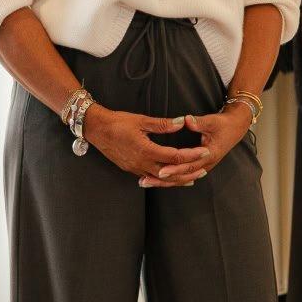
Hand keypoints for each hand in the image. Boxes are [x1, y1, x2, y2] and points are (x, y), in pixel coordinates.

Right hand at [82, 104, 212, 185]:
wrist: (96, 130)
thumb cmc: (118, 122)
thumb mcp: (141, 120)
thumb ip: (163, 124)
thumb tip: (182, 122)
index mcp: (146, 150)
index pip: (175, 156)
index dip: (191, 155)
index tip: (204, 151)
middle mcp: (142, 163)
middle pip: (171, 174)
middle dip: (189, 172)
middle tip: (204, 170)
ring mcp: (136, 169)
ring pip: (162, 180)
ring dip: (178, 179)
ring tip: (192, 178)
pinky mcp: (131, 169)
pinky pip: (151, 178)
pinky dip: (164, 180)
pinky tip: (170, 178)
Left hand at [139, 103, 251, 187]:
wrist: (235, 128)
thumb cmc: (223, 124)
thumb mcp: (213, 121)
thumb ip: (199, 122)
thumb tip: (187, 120)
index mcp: (209, 155)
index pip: (189, 165)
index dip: (175, 169)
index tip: (161, 170)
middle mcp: (205, 164)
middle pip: (182, 176)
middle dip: (164, 179)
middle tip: (146, 180)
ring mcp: (202, 166)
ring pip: (182, 178)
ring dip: (164, 181)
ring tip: (145, 182)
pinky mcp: (199, 165)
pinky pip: (183, 175)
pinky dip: (170, 178)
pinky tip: (156, 179)